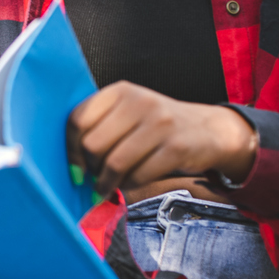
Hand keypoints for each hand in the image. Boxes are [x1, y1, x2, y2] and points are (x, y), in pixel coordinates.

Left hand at [67, 81, 257, 197]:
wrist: (208, 130)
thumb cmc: (156, 126)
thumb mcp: (127, 113)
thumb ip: (99, 127)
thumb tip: (70, 163)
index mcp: (119, 91)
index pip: (78, 119)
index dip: (70, 147)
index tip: (73, 166)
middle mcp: (138, 102)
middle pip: (93, 144)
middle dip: (90, 168)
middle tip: (93, 178)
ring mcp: (160, 123)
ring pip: (115, 163)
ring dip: (106, 182)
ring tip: (106, 187)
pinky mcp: (177, 147)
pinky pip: (139, 175)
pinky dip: (129, 185)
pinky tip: (129, 183)